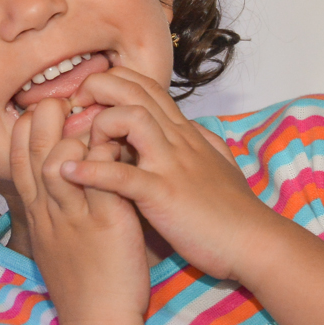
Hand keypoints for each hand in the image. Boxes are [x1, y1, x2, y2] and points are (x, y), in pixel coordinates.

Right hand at [10, 97, 149, 323]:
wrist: (96, 322)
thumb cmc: (83, 285)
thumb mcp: (55, 245)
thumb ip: (54, 213)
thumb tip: (57, 187)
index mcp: (38, 214)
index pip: (19, 158)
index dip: (27, 128)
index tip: (41, 108)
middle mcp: (49, 210)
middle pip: (34, 151)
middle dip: (45, 116)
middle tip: (64, 97)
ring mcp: (75, 215)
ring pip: (57, 159)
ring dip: (73, 129)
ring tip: (92, 111)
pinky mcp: (105, 222)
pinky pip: (100, 177)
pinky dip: (107, 154)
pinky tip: (120, 139)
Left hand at [62, 68, 274, 281]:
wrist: (254, 242)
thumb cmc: (236, 210)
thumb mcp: (221, 164)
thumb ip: (204, 142)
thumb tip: (195, 128)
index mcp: (184, 133)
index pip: (146, 86)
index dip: (114, 82)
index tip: (90, 100)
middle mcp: (177, 139)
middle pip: (133, 89)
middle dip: (98, 88)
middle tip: (72, 109)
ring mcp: (170, 164)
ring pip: (130, 117)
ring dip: (97, 124)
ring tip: (75, 142)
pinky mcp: (163, 193)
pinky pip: (122, 175)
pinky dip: (91, 171)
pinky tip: (68, 173)